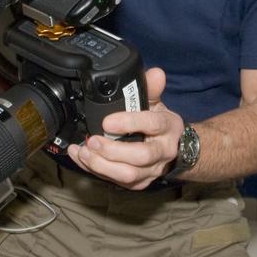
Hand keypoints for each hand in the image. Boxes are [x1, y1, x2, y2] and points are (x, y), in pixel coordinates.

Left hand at [67, 67, 182, 189]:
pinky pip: (115, 181)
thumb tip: (155, 73)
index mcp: (168, 128)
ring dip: (101, 165)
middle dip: (112, 150)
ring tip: (84, 152)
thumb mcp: (158, 105)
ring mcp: (151, 171)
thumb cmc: (161, 126)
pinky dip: (93, 170)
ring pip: (128, 175)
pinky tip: (80, 157)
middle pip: (140, 157)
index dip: (129, 123)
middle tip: (92, 140)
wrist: (176, 150)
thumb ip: (151, 89)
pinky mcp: (138, 183)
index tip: (107, 121)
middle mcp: (162, 152)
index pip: (152, 124)